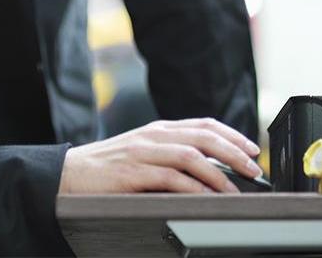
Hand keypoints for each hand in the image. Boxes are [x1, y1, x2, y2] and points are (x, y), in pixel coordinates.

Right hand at [58, 118, 261, 193]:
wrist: (67, 175)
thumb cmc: (105, 169)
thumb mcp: (141, 154)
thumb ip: (169, 156)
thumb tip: (208, 171)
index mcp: (158, 129)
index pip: (204, 124)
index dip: (233, 135)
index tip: (252, 149)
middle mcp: (153, 135)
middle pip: (204, 137)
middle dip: (235, 152)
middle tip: (254, 169)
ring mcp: (143, 152)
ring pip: (192, 155)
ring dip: (220, 173)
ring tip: (236, 189)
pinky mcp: (133, 172)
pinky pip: (171, 178)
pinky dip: (194, 187)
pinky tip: (206, 197)